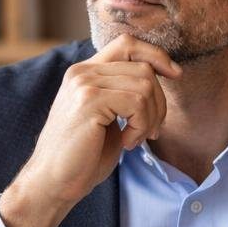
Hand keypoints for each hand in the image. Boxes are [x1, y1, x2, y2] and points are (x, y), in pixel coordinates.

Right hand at [0, 36, 182, 226]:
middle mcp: (82, 72)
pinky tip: (128, 142)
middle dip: (159, 102)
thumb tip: (162, 75)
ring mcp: (84, 84)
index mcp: (84, 72)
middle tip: (151, 131)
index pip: (127, 44)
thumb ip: (125, 93)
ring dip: (151, 117)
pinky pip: (137, 102)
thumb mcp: (108, 117)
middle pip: (144, 67)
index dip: (156, 55)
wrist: (53, 182)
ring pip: (145, 84)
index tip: (174, 75)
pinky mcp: (89, 101)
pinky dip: (141, 126)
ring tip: (137, 138)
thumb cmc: (82, 156)